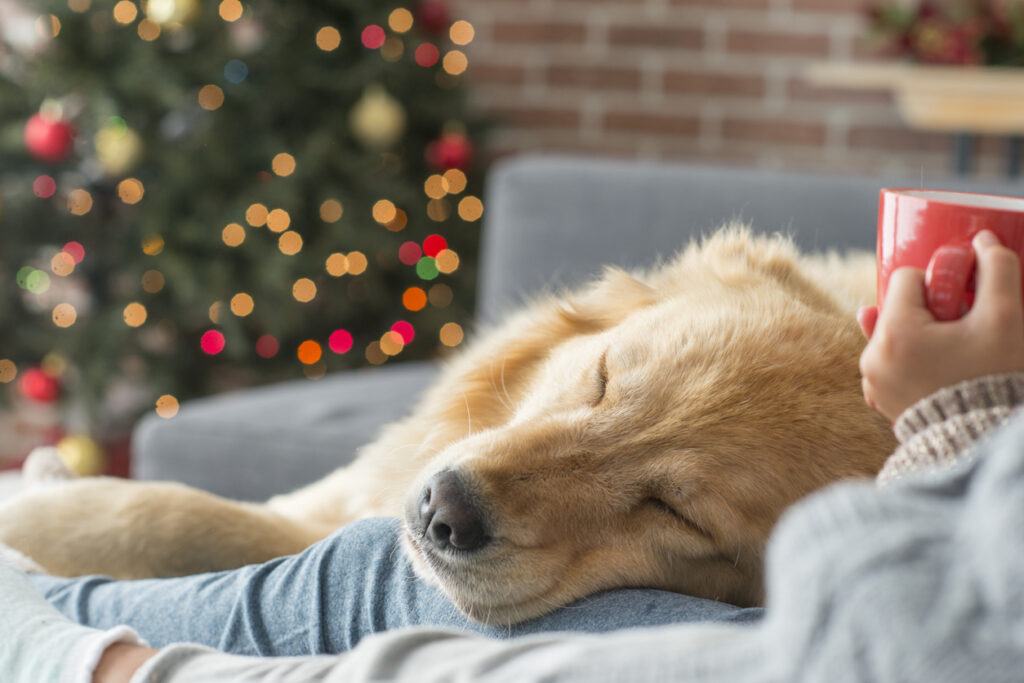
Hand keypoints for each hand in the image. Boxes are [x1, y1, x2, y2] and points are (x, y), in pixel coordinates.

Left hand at [859, 230, 1023, 421]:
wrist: (986, 439)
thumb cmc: (997, 378)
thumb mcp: (1007, 318)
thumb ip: (998, 270)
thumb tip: (983, 239)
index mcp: (894, 332)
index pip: (905, 278)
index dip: (939, 281)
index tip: (964, 299)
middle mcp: (872, 356)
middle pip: (898, 307)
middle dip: (930, 309)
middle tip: (964, 327)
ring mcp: (872, 381)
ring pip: (894, 334)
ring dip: (921, 333)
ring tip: (955, 350)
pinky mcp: (879, 400)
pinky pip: (891, 363)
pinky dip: (911, 359)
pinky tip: (938, 365)